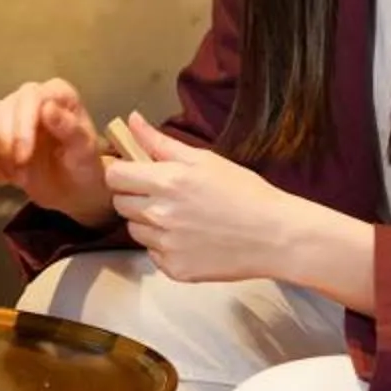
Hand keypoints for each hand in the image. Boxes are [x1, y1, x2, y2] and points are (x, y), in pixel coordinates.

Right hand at [0, 79, 111, 224]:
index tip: (23, 157)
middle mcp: (30, 95)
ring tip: (11, 177)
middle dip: (5, 146)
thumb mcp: (85, 153)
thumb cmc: (83, 168)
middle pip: (1, 109)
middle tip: (20, 176)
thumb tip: (48, 108)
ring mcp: (8, 111)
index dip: (20, 128)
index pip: (29, 97)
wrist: (72, 189)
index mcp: (57, 93)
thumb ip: (71, 129)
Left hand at [104, 113, 299, 283]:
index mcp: (166, 182)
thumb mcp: (204, 159)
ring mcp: (166, 245)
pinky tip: (190, 238)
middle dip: (134, 196)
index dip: (121, 171)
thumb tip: (131, 120)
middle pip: (120, 203)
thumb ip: (160, 142)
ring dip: (147, 222)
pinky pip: (153, 254)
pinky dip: (164, 246)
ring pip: (134, 230)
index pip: (114, 176)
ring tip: (180, 217)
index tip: (133, 172)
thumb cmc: (245, 192)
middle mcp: (160, 215)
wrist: (275, 236)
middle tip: (162, 194)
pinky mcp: (175, 269)